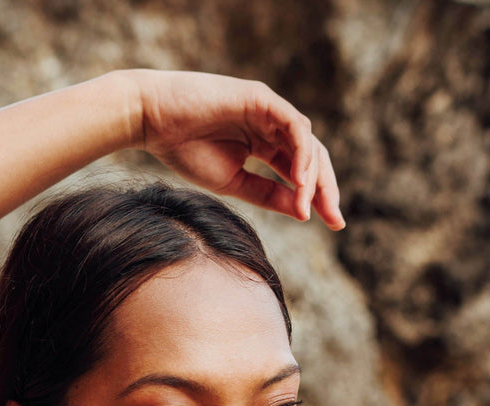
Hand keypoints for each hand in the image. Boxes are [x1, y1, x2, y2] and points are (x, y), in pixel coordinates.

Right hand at [123, 68, 344, 228]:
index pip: (300, 171)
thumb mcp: (233, 183)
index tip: (332, 224)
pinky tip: (300, 181)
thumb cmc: (185, 149)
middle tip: (336, 220)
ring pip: (308, 143)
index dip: (317, 196)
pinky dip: (301, 154)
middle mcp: (271, 125)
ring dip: (313, 177)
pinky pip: (294, 127)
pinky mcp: (262, 98)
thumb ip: (268, 195)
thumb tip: (303, 212)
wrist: (154, 121)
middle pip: (312, 158)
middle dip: (326, 189)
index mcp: (263, 143)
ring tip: (310, 206)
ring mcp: (268, 110)